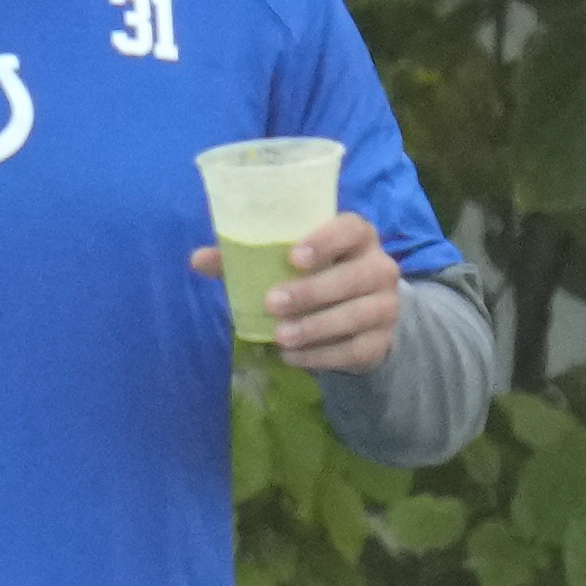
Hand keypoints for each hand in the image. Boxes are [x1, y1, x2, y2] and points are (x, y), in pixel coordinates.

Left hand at [190, 211, 403, 373]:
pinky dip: (323, 355)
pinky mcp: (381, 341)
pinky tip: (294, 356)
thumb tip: (198, 259)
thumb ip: (244, 259)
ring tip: (281, 336)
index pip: (351, 229)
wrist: (354, 320)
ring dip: (317, 327)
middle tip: (273, 303)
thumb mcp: (281, 264)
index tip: (293, 256)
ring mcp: (386, 305)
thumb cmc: (312, 278)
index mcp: (356, 237)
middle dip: (313, 291)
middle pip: (356, 276)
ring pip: (359, 314)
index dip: (325, 240)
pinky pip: (356, 350)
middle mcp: (380, 267)